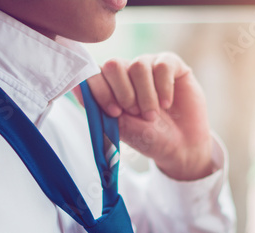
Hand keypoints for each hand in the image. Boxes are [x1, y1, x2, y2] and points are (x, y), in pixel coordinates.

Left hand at [76, 53, 215, 180]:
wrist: (180, 146)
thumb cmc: (148, 137)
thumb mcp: (120, 127)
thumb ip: (97, 107)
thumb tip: (74, 86)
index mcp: (110, 86)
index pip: (95, 73)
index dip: (102, 91)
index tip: (115, 112)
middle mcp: (127, 72)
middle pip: (114, 65)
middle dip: (124, 93)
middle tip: (135, 113)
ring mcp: (149, 66)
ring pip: (139, 66)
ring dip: (146, 96)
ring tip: (153, 114)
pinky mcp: (172, 65)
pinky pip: (163, 65)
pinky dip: (164, 88)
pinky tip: (168, 103)